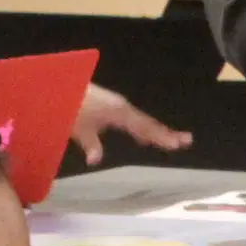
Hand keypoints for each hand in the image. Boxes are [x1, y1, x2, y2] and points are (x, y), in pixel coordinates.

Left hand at [71, 83, 191, 164]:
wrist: (60, 84)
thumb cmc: (69, 106)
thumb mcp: (78, 128)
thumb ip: (90, 144)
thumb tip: (95, 161)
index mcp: (119, 112)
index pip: (145, 128)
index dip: (161, 137)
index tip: (178, 144)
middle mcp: (122, 107)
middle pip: (148, 123)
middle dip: (166, 133)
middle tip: (186, 141)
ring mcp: (117, 105)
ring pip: (141, 121)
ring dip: (155, 132)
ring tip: (171, 141)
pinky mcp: (111, 105)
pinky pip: (132, 119)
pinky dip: (141, 128)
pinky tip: (142, 137)